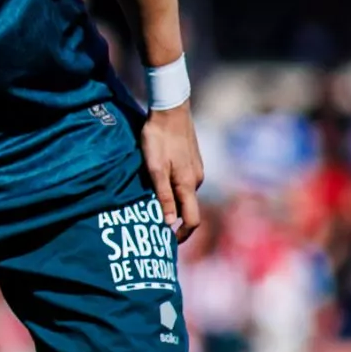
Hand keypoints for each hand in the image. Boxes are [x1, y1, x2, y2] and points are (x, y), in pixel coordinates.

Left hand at [139, 104, 205, 247]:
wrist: (170, 109)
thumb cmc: (158, 138)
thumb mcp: (155, 169)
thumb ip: (163, 196)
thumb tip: (169, 223)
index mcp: (188, 184)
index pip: (192, 220)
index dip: (182, 234)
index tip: (167, 241)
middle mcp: (197, 180)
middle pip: (189, 208)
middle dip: (176, 220)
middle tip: (154, 225)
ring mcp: (197, 169)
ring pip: (186, 194)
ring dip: (174, 203)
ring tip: (153, 204)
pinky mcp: (193, 160)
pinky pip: (185, 182)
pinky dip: (175, 189)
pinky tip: (160, 183)